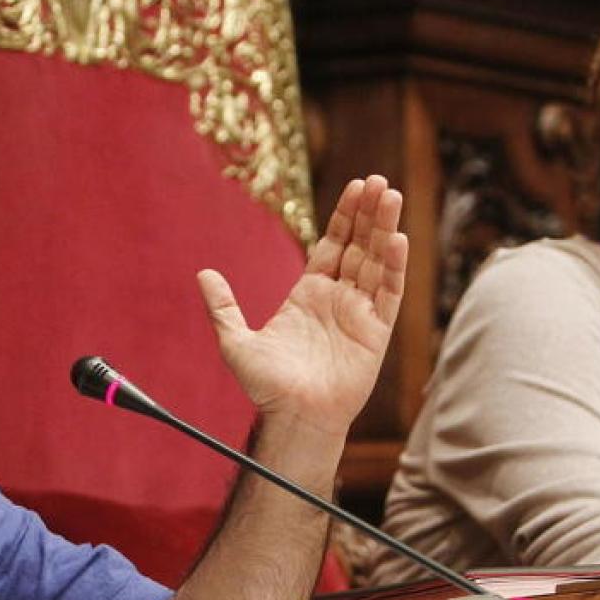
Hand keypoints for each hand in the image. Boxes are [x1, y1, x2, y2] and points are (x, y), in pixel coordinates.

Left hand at [197, 175, 406, 433]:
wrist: (292, 418)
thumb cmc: (267, 387)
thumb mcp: (235, 342)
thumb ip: (222, 307)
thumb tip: (202, 273)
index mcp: (309, 295)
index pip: (333, 245)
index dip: (345, 217)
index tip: (357, 187)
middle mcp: (338, 299)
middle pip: (359, 246)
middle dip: (369, 214)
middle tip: (379, 181)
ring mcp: (359, 314)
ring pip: (377, 262)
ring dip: (385, 229)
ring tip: (392, 196)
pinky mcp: (376, 333)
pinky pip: (388, 294)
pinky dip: (394, 267)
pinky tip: (397, 239)